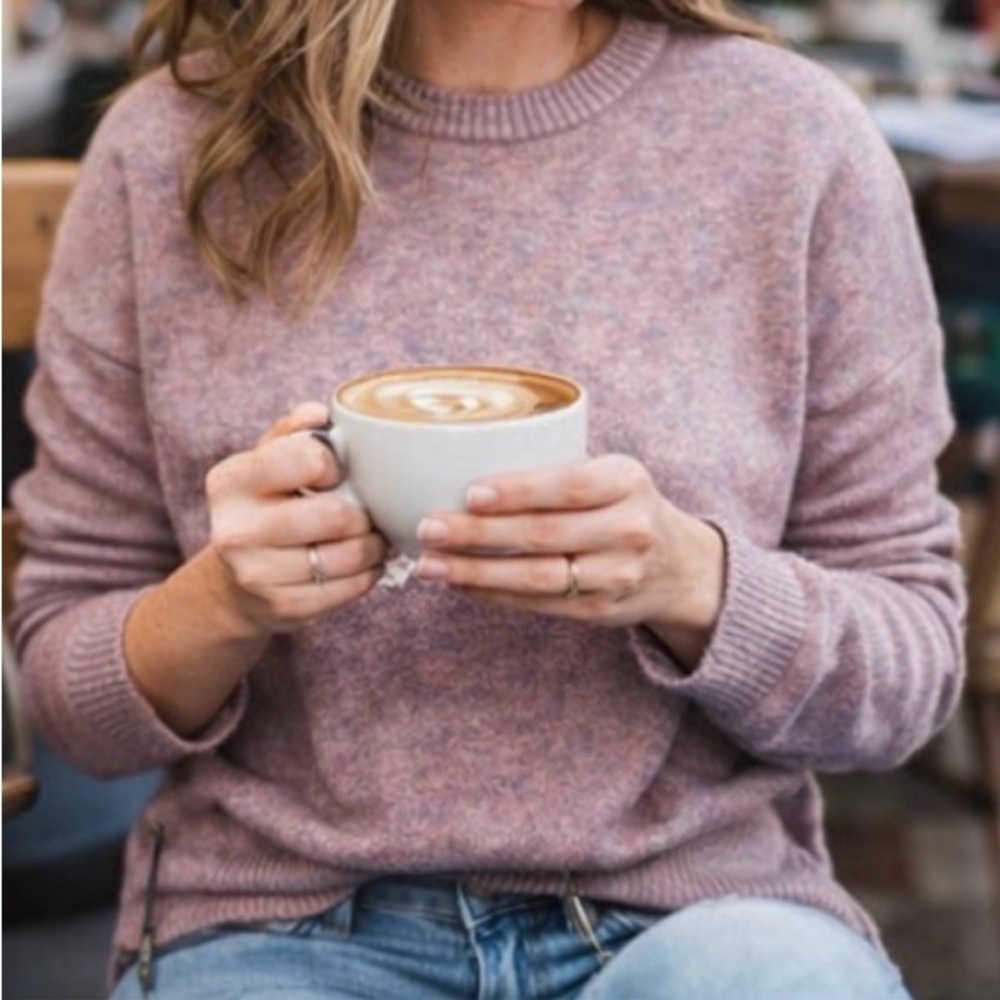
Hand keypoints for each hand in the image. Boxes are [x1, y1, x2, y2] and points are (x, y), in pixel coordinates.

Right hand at [204, 402, 386, 635]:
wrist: (234, 583)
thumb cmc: (264, 508)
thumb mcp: (266, 463)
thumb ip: (293, 432)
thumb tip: (319, 412)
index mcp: (230, 481)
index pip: (306, 458)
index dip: (335, 464)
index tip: (338, 474)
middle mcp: (235, 530)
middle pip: (335, 515)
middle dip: (363, 513)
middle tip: (367, 512)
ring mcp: (256, 574)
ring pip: (348, 555)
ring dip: (373, 546)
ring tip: (372, 537)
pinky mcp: (282, 608)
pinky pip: (350, 588)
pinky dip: (368, 574)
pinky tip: (364, 564)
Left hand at [414, 454, 724, 663]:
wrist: (679, 565)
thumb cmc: (622, 505)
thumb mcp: (610, 474)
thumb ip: (557, 471)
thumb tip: (461, 466)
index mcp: (628, 481)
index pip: (570, 485)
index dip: (519, 491)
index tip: (470, 493)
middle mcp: (630, 530)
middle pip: (544, 534)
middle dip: (479, 533)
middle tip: (429, 528)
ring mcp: (618, 576)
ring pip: (538, 577)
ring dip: (477, 572)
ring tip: (431, 565)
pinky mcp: (601, 612)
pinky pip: (539, 605)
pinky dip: (494, 595)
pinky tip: (461, 584)